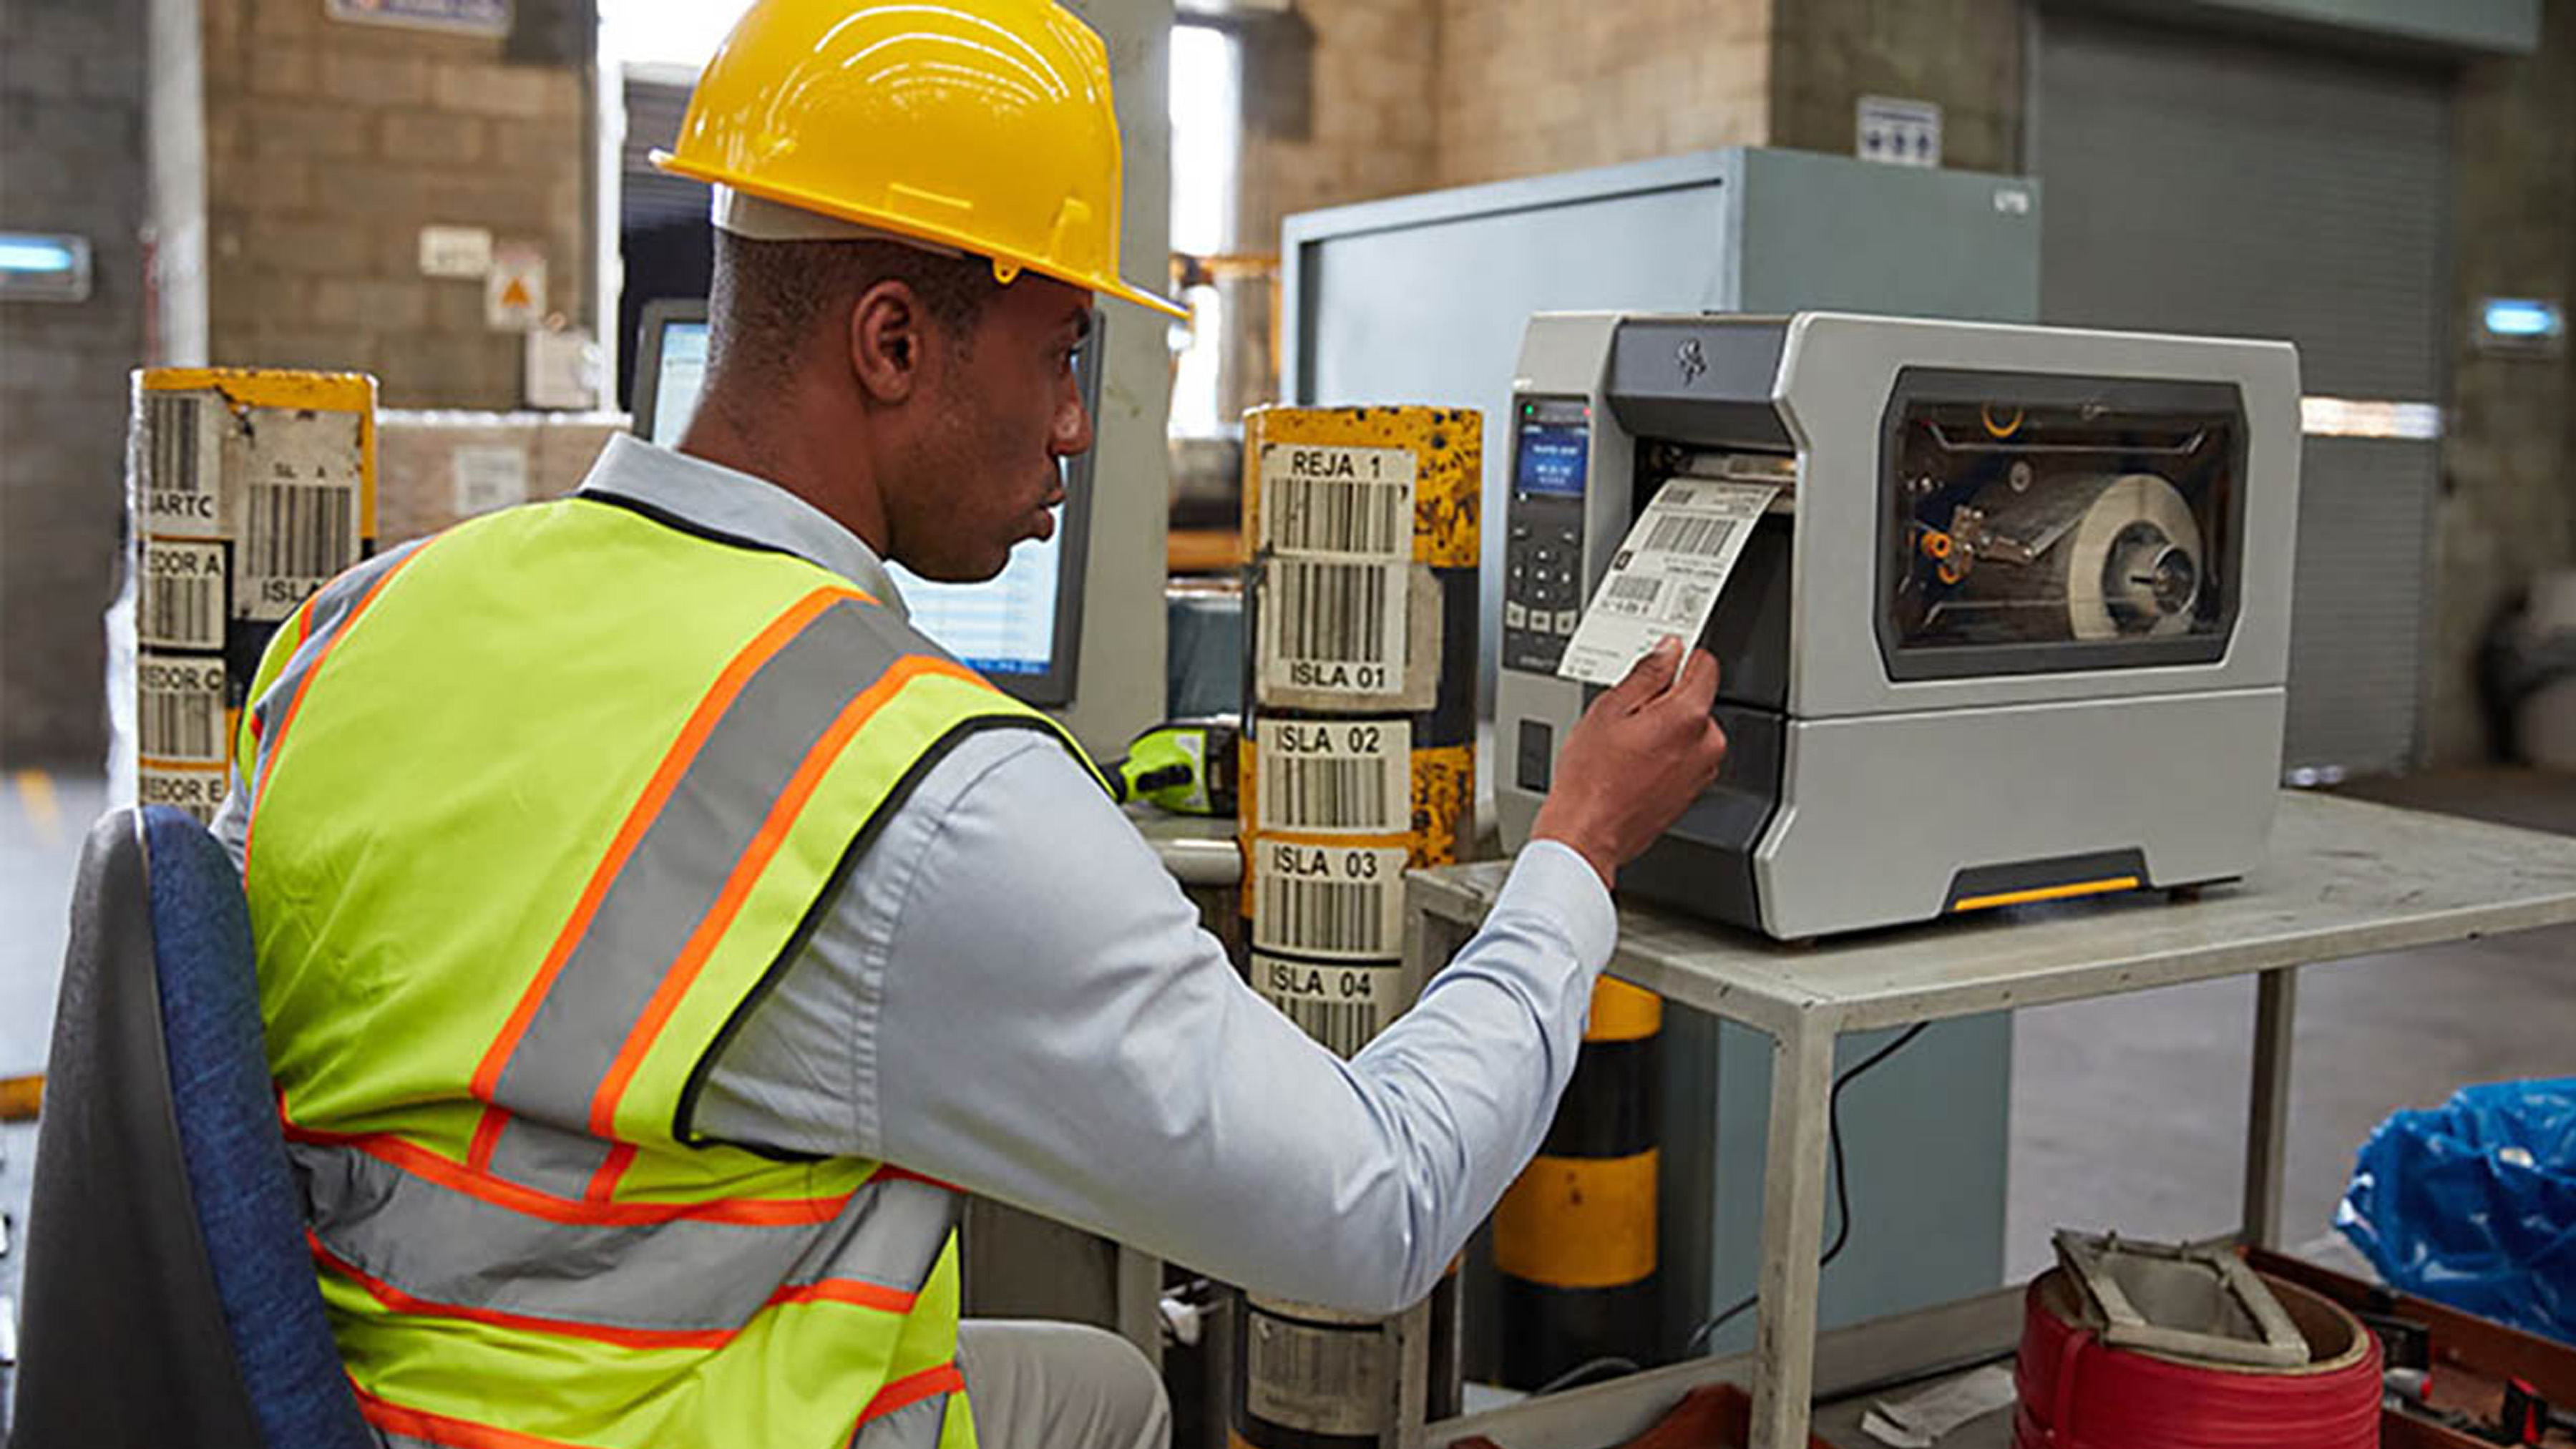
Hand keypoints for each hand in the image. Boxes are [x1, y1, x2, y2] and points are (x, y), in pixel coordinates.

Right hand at [1530, 638, 1728, 888]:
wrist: (1587, 833)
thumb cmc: (1591, 780)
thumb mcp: (1608, 709)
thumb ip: (1645, 674)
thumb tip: (1667, 650)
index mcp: (1688, 716)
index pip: (1705, 664)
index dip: (1677, 659)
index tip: (1658, 663)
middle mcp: (1705, 743)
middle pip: (1697, 697)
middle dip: (1666, 697)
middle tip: (1627, 713)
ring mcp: (1702, 769)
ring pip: (1690, 727)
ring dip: (1666, 727)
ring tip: (1626, 744)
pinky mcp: (1694, 789)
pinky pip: (1686, 754)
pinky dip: (1666, 753)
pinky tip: (1633, 763)